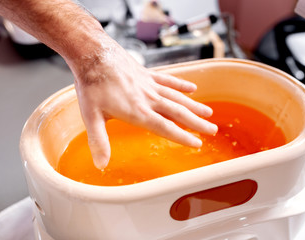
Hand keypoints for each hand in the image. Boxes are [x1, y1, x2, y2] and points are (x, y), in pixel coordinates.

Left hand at [73, 41, 217, 168]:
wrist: (93, 54)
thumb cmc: (91, 85)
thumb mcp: (91, 116)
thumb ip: (99, 141)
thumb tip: (101, 165)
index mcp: (138, 111)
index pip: (166, 127)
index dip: (183, 137)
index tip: (198, 144)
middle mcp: (149, 99)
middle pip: (178, 113)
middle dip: (196, 123)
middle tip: (213, 130)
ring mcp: (150, 85)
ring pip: (177, 97)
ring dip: (194, 106)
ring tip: (209, 113)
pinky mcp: (148, 74)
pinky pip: (169, 80)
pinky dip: (181, 85)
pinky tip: (192, 88)